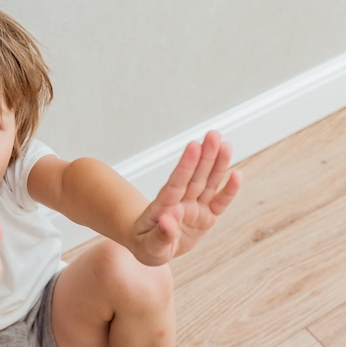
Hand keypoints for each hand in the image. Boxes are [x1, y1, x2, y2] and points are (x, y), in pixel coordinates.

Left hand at [131, 131, 241, 265]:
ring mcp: (194, 207)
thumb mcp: (148, 248)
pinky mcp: (207, 216)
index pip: (176, 183)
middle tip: (213, 134)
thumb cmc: (147, 246)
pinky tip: (237, 174)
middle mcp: (180, 202)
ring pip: (208, 183)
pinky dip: (229, 190)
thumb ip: (159, 236)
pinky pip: (220, 203)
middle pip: (195, 177)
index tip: (193, 146)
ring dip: (217, 164)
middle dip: (205, 156)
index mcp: (163, 206)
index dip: (185, 165)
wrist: (153, 247)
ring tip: (225, 144)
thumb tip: (167, 221)